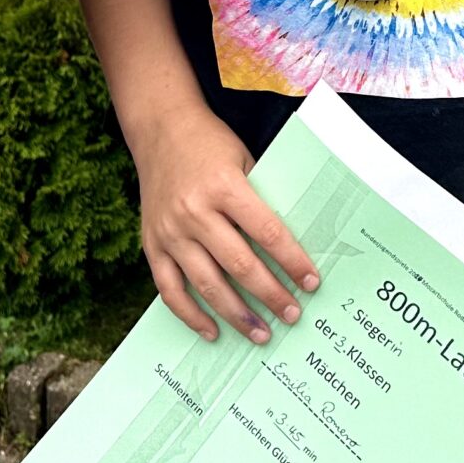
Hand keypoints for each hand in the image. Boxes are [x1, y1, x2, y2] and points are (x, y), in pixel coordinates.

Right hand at [133, 108, 320, 345]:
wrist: (160, 129)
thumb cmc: (211, 144)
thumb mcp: (245, 160)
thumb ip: (261, 200)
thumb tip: (292, 247)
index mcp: (225, 186)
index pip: (267, 232)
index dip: (292, 261)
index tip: (312, 282)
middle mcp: (194, 212)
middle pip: (239, 265)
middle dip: (270, 295)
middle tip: (292, 315)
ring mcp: (170, 231)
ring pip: (206, 284)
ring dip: (236, 315)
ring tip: (261, 334)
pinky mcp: (151, 244)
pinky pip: (170, 289)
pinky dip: (190, 314)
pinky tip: (212, 331)